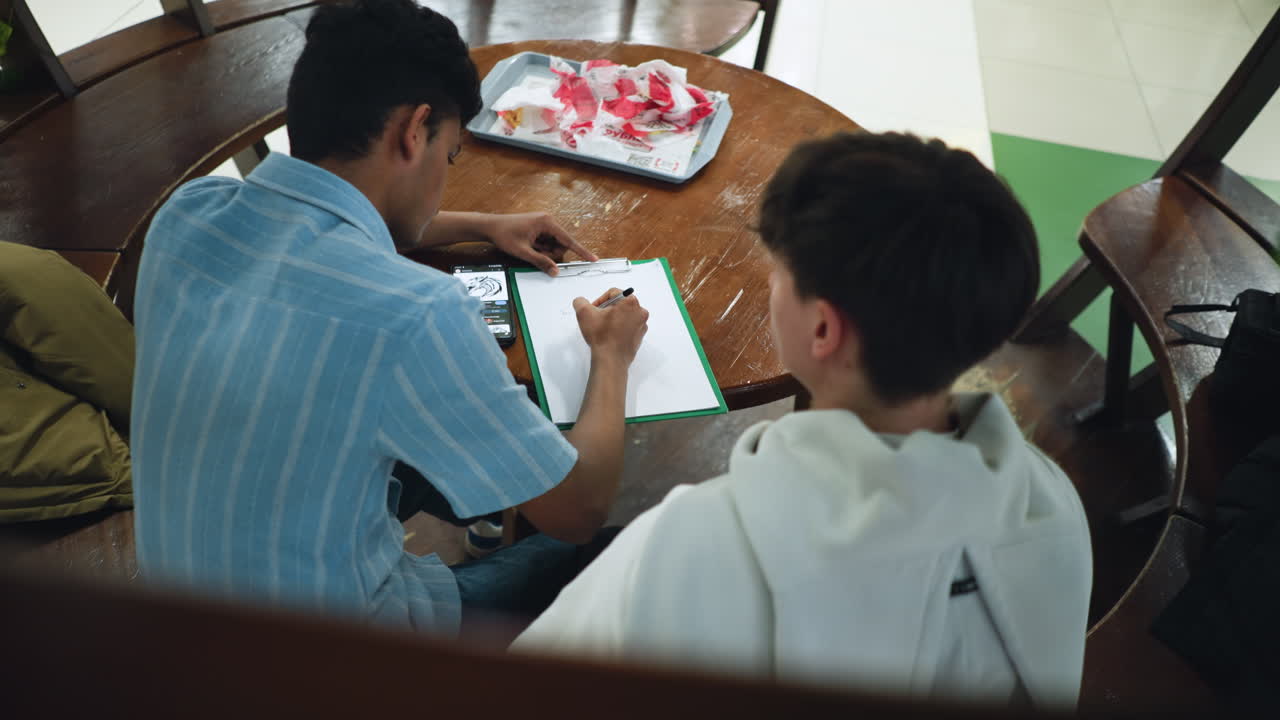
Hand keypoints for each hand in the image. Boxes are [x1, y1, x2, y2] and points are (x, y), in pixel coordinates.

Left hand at [483, 212, 597, 275]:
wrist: (490, 226)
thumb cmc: (504, 235)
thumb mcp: (523, 252)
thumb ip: (541, 262)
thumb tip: (556, 271)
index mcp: (547, 223)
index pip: (569, 240)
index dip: (581, 251)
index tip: (593, 259)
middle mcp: (548, 221)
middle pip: (561, 245)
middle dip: (551, 253)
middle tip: (534, 253)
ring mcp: (544, 224)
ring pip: (554, 245)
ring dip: (544, 251)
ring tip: (529, 248)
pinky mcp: (539, 228)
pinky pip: (547, 243)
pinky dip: (540, 248)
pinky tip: (529, 246)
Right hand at [573, 288, 648, 366]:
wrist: (611, 360)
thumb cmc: (601, 336)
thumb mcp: (584, 313)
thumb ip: (580, 302)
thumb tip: (581, 302)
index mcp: (630, 302)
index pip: (612, 293)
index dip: (599, 301)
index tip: (593, 311)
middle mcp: (640, 311)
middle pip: (620, 304)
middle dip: (607, 310)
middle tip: (597, 319)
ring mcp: (642, 325)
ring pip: (625, 315)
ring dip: (614, 319)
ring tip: (603, 328)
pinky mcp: (640, 336)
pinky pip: (629, 327)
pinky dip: (620, 328)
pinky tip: (610, 336)